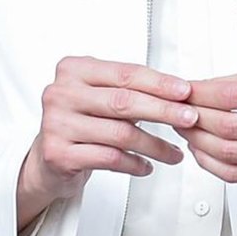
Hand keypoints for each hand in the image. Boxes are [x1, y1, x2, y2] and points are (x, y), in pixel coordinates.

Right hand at [17, 57, 198, 229]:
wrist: (47, 157)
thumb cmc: (80, 121)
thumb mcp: (100, 95)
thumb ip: (130, 89)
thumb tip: (178, 93)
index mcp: (73, 70)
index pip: (124, 73)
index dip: (159, 83)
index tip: (184, 92)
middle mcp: (61, 94)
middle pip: (124, 102)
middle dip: (163, 111)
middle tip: (189, 118)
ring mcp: (57, 124)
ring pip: (120, 134)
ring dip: (154, 145)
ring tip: (173, 153)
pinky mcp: (59, 154)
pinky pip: (109, 158)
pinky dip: (135, 164)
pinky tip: (147, 166)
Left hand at [182, 69, 236, 184]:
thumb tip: (198, 89)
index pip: (234, 95)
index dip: (201, 94)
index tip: (184, 91)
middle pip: (229, 127)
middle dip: (194, 119)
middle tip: (178, 111)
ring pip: (230, 154)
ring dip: (198, 141)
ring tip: (186, 129)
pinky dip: (211, 164)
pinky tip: (201, 150)